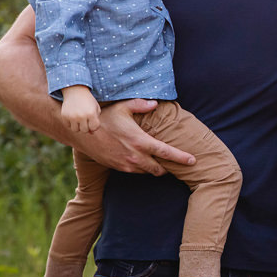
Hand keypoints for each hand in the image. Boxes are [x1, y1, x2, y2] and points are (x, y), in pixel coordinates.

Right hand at [61, 86, 100, 132]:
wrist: (75, 90)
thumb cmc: (88, 101)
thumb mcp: (95, 108)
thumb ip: (95, 121)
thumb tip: (91, 134)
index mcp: (91, 114)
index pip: (94, 128)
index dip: (94, 125)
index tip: (93, 119)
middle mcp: (81, 116)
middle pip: (85, 130)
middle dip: (86, 126)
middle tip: (85, 118)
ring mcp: (72, 117)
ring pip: (76, 130)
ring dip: (78, 126)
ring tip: (79, 118)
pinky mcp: (64, 116)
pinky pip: (68, 126)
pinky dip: (70, 123)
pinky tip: (72, 115)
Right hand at [76, 99, 195, 174]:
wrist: (83, 134)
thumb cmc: (104, 118)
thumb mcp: (123, 107)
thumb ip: (141, 105)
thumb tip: (155, 103)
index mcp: (141, 142)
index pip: (167, 153)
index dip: (182, 158)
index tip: (193, 161)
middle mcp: (136, 157)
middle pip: (160, 169)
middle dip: (168, 167)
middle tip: (174, 162)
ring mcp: (127, 165)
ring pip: (149, 172)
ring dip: (155, 168)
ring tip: (160, 162)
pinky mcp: (119, 169)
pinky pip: (137, 172)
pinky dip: (143, 168)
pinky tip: (143, 160)